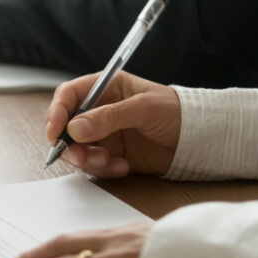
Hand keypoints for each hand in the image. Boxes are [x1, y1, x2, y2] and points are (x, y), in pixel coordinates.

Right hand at [47, 72, 180, 177]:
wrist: (201, 139)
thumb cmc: (177, 112)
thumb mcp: (143, 108)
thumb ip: (109, 117)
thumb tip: (75, 128)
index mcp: (105, 88)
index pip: (69, 96)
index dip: (57, 112)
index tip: (56, 132)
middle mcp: (99, 111)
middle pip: (66, 126)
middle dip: (70, 144)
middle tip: (81, 156)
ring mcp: (104, 134)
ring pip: (78, 149)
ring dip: (87, 159)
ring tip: (109, 162)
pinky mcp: (112, 155)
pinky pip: (95, 166)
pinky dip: (104, 169)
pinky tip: (124, 166)